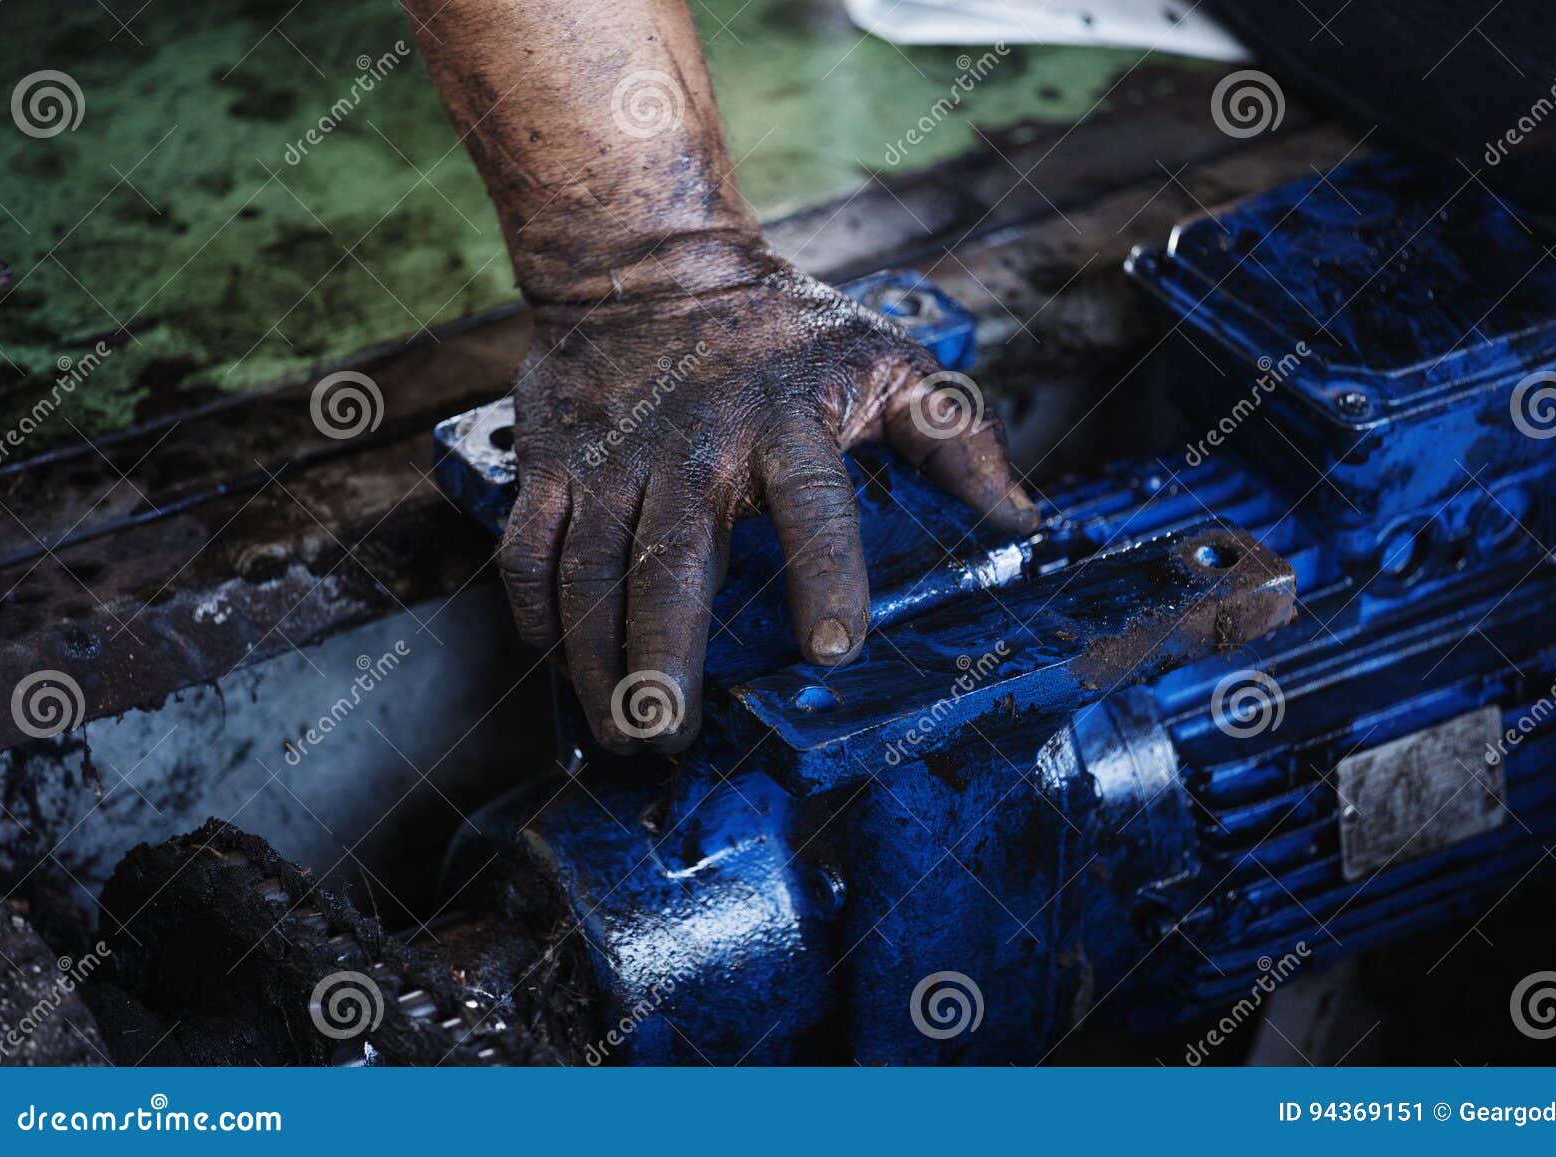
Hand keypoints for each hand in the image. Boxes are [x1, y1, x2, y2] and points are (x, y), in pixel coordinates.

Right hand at [499, 251, 1037, 754]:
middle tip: (672, 734)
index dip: (826, 575)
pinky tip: (560, 665)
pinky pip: (533, 549)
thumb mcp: (886, 359)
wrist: (650, 262)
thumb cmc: (780, 327)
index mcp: (787, 424)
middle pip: (674, 562)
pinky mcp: (556, 463)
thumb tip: (1022, 522)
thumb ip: (955, 437)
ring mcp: (616, 458)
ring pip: (594, 571)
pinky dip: (539, 615)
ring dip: (598, 658)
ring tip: (623, 729)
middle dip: (667, 655)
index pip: (813, 504)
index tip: (832, 649)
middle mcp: (695, 447)